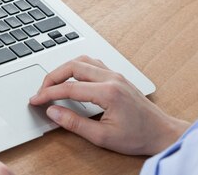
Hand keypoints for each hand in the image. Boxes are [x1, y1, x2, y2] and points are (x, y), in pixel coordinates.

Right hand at [29, 55, 188, 155]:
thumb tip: (53, 112)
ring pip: (83, 60)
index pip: (69, 88)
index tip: (35, 100)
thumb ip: (75, 124)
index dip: (48, 93)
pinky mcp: (117, 76)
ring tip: (52, 83)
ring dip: (64, 69)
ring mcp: (115, 74)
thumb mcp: (103, 137)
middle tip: (40, 91)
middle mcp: (112, 78)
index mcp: (108, 92)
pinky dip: (77, 67)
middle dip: (52, 77)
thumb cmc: (137, 137)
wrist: (161, 132)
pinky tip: (71, 78)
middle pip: (73, 66)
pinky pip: (93, 63)